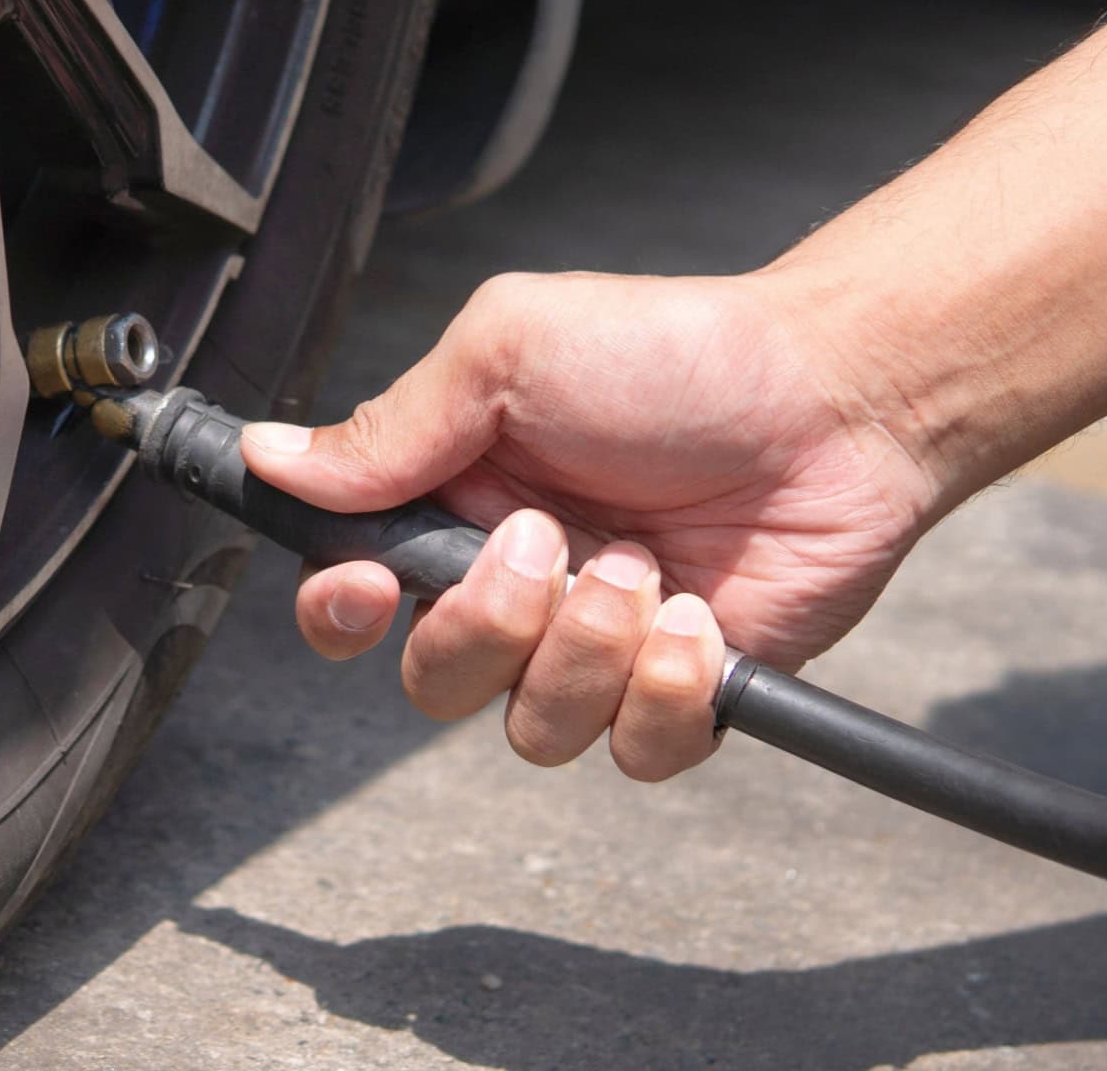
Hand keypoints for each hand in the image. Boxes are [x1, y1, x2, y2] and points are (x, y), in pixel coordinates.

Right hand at [240, 271, 942, 780]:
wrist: (838, 397)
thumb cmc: (676, 352)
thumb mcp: (506, 354)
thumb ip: (387, 427)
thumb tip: (267, 458)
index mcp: (456, 505)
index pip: (353, 597)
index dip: (343, 612)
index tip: (369, 586)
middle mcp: (517, 588)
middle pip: (432, 681)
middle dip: (483, 625)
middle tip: (547, 544)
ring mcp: (599, 648)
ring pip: (530, 731)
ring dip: (585, 650)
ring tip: (646, 569)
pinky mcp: (682, 695)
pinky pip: (631, 754)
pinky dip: (664, 691)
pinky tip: (699, 616)